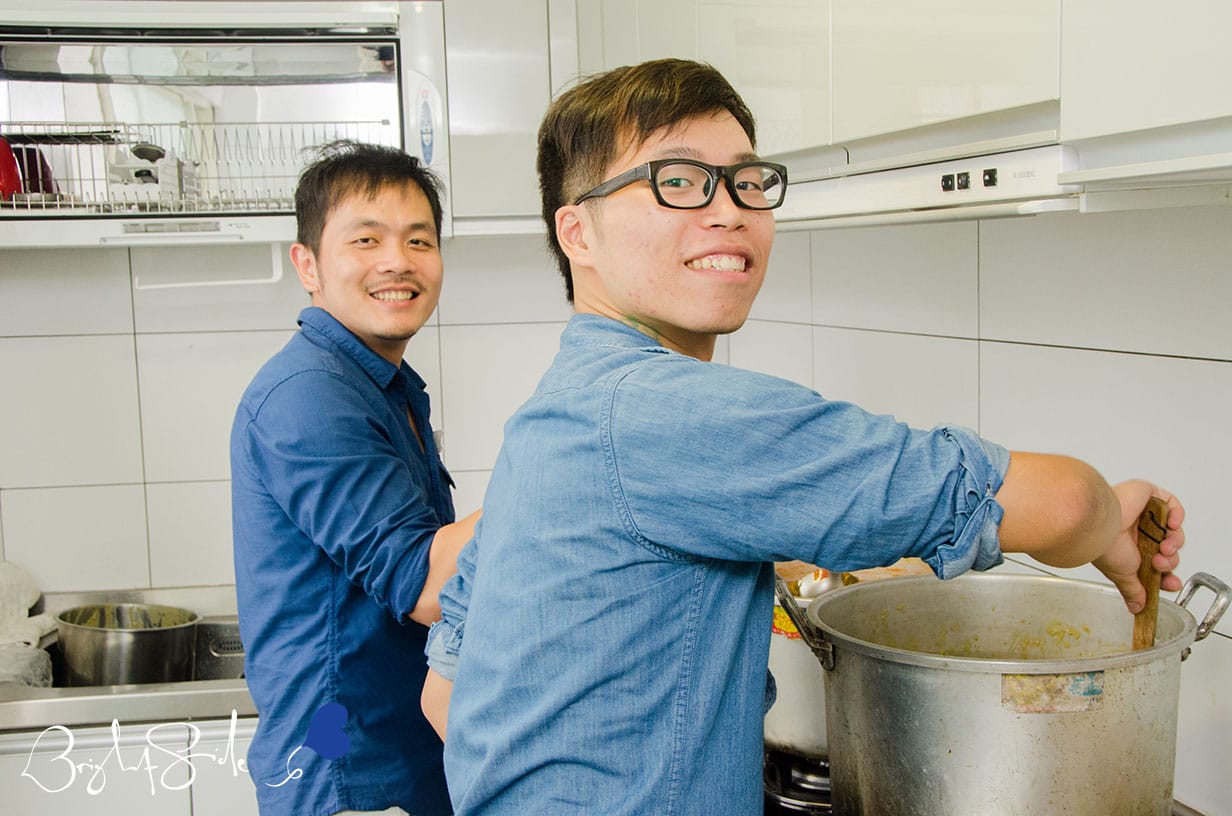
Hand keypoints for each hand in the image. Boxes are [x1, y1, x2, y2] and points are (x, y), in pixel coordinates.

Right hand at [1091, 480, 1184, 611]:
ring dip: (1174, 542)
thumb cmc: (1104, 546)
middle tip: (1161, 563)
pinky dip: (1177, 517)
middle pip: (1165, 547)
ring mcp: (1142, 512)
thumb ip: (1133, 590)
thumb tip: (1136, 608)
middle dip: (1169, 560)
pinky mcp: (1147, 494)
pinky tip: (1169, 526)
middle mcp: (1135, 529)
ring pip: (1170, 529)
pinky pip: (1171, 504)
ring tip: (1164, 547)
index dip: (1166, 574)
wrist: (1100, 525)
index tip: (1170, 584)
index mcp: (1128, 546)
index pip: (1154, 561)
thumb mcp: (1123, 575)